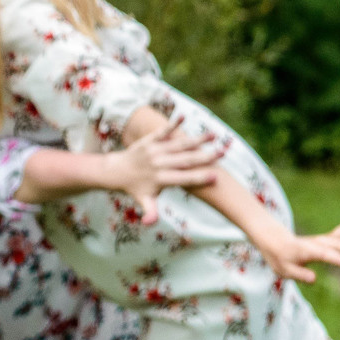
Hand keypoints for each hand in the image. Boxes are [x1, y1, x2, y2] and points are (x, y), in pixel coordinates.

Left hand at [105, 128, 226, 224]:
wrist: (115, 171)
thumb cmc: (135, 188)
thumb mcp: (143, 201)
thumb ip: (149, 211)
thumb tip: (149, 224)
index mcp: (160, 179)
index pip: (183, 179)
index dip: (198, 178)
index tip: (216, 177)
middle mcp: (158, 163)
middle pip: (184, 159)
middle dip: (205, 156)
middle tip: (224, 152)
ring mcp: (154, 150)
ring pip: (178, 143)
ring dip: (196, 138)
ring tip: (214, 134)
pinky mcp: (149, 140)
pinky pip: (162, 131)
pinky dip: (172, 123)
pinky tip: (183, 115)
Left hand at [249, 217, 339, 283]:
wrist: (276, 241)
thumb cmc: (280, 258)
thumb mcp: (284, 270)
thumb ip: (299, 274)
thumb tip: (314, 279)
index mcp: (306, 251)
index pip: (324, 255)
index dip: (336, 258)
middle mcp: (317, 243)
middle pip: (336, 244)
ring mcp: (323, 239)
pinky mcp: (328, 238)